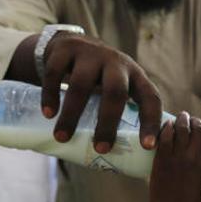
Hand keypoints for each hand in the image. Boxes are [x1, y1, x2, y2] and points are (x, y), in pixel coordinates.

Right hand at [40, 33, 161, 152]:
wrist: (72, 43)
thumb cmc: (98, 78)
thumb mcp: (115, 87)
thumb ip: (118, 112)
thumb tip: (115, 158)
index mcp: (134, 75)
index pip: (150, 97)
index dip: (151, 121)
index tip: (147, 147)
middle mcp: (116, 62)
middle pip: (115, 92)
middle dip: (108, 122)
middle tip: (100, 148)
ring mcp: (90, 53)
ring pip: (82, 84)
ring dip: (72, 114)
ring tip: (62, 137)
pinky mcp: (66, 48)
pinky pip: (56, 73)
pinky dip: (51, 95)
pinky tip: (49, 114)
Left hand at [149, 113, 200, 201]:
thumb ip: (200, 166)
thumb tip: (196, 153)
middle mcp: (195, 158)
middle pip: (198, 128)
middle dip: (194, 121)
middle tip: (188, 119)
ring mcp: (178, 157)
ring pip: (182, 128)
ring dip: (181, 119)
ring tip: (179, 118)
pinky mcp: (162, 158)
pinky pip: (165, 136)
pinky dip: (166, 127)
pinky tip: (166, 125)